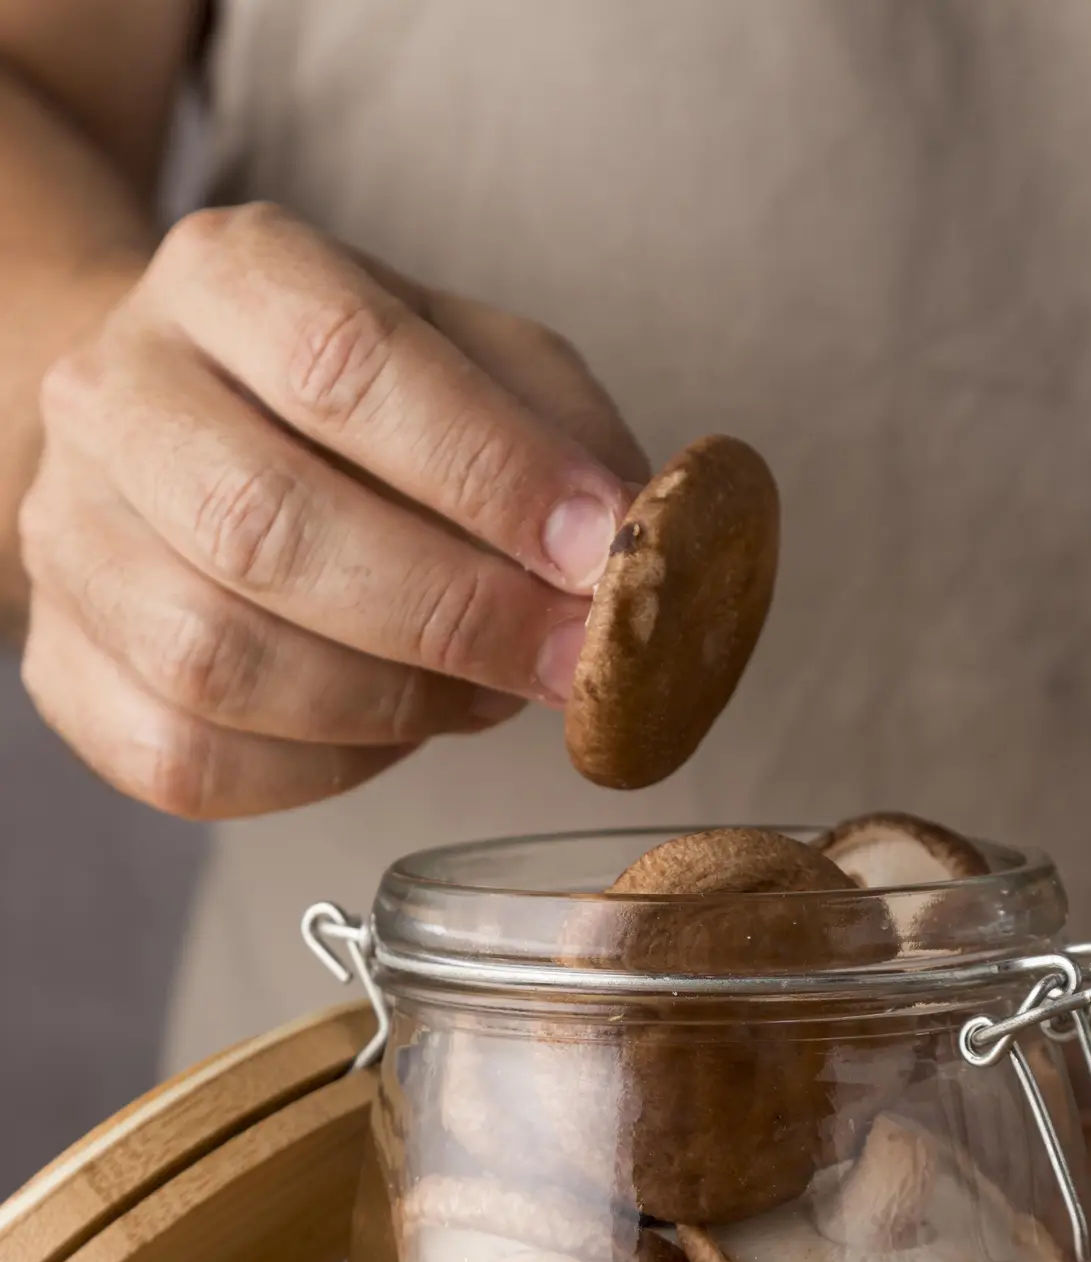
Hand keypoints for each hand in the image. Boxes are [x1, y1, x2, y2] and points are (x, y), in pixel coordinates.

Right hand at [17, 201, 646, 815]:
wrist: (192, 434)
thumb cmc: (364, 407)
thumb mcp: (480, 363)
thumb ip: (565, 439)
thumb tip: (640, 551)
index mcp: (228, 277)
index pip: (347, 367)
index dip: (488, 474)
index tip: (598, 553)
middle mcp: (118, 393)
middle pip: (267, 526)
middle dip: (452, 616)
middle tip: (568, 662)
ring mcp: (70, 534)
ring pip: (219, 659)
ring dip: (390, 704)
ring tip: (485, 692)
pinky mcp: (64, 664)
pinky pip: (187, 757)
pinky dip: (321, 770)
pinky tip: (391, 732)